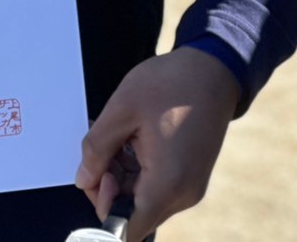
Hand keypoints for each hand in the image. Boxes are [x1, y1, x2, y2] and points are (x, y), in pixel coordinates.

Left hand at [75, 47, 240, 240]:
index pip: (126, 231)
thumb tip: (83, 180)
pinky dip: (137, 170)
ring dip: (122, 176)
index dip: (103, 208)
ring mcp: (189, 187)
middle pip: (133, 215)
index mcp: (167, 184)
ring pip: (142, 200)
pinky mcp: (190, 176)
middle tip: (103, 148)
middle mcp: (182, 195)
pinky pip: (156, 187)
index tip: (98, 174)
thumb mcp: (122, 109)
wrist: (213, 69)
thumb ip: (97, 149)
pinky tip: (131, 139)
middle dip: (109, 186)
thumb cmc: (171, 83)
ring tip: (118, 137)